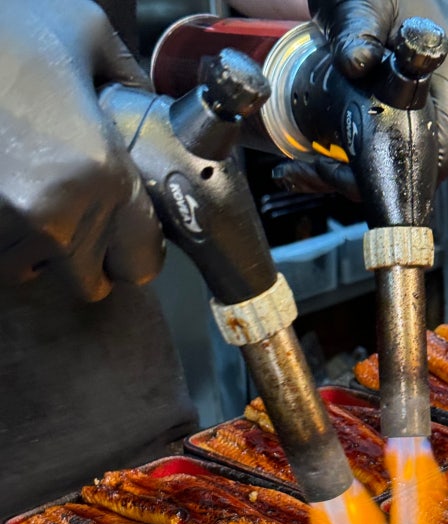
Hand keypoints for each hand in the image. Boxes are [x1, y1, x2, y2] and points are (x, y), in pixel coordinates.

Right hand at [0, 0, 163, 300]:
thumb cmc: (5, 32)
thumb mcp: (85, 33)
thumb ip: (129, 82)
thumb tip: (150, 109)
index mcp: (107, 176)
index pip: (142, 265)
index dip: (134, 253)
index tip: (124, 238)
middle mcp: (63, 218)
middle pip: (90, 284)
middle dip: (86, 259)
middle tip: (75, 220)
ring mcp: (10, 230)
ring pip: (35, 274)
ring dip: (37, 251)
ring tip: (29, 201)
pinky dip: (1, 242)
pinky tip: (3, 202)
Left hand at [273, 0, 447, 195]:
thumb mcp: (362, 3)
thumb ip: (357, 32)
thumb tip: (358, 62)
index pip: (437, 158)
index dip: (393, 176)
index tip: (344, 173)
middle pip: (420, 164)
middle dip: (368, 179)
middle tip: (317, 171)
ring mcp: (444, 102)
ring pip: (408, 158)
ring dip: (362, 171)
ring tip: (313, 165)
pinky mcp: (425, 105)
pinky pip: (400, 143)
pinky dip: (366, 157)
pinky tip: (330, 155)